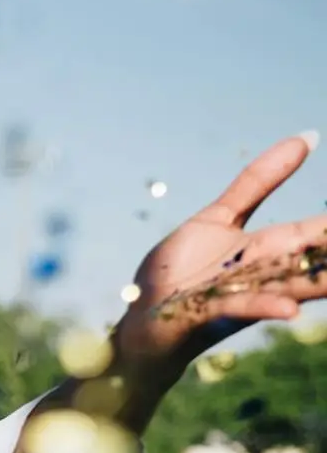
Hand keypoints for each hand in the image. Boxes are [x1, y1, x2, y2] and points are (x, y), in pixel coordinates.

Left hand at [117, 131, 325, 374]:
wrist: (144, 316)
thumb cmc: (180, 270)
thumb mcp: (218, 217)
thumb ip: (258, 182)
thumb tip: (307, 137)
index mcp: (270, 249)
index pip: (318, 233)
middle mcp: (265, 274)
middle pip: (314, 261)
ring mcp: (242, 295)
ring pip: (291, 288)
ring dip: (321, 285)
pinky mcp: (212, 312)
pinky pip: (243, 310)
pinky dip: (266, 308)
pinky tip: (291, 310)